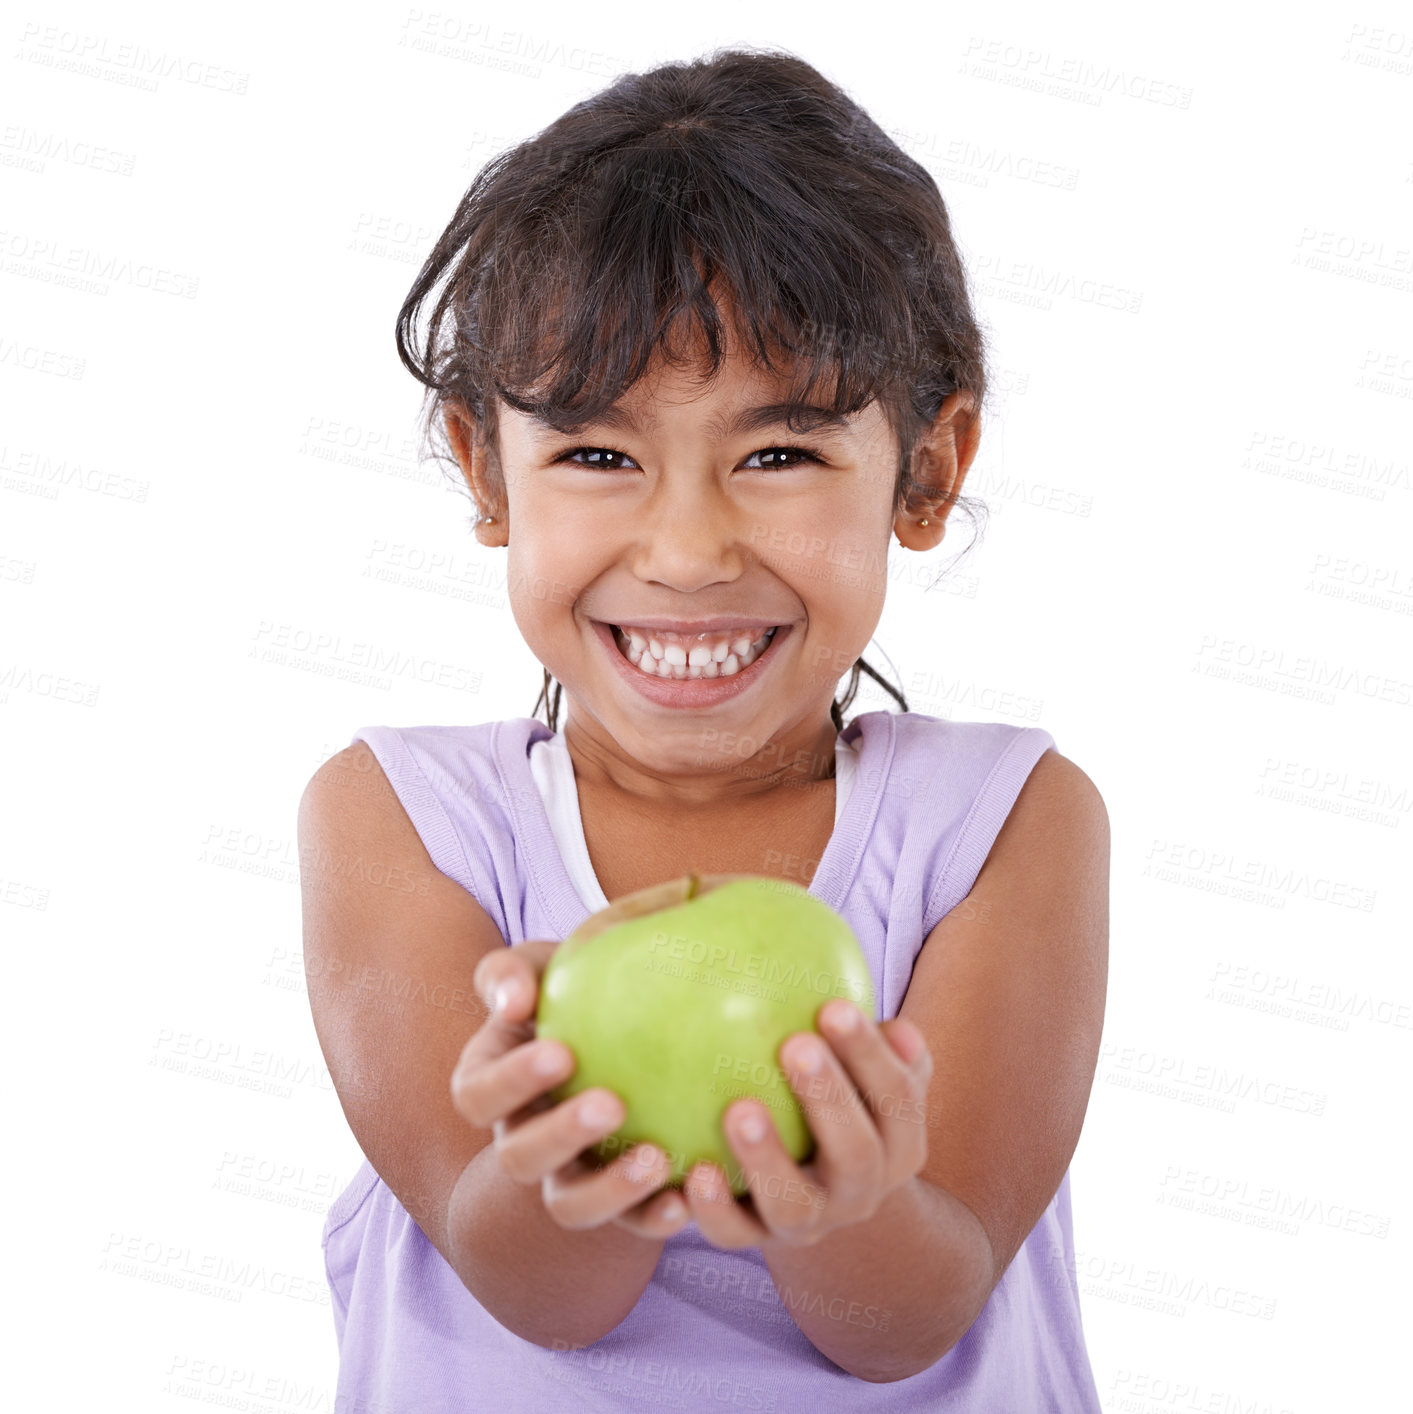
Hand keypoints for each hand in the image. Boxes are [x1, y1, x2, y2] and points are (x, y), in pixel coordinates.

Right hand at [450, 939, 690, 1240]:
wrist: (628, 1027)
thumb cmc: (572, 986)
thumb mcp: (538, 966)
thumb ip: (512, 972)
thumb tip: (515, 1000)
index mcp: (491, 1084)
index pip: (478, 1094)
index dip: (511, 1083)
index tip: (562, 1054)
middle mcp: (521, 1139)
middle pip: (518, 1158)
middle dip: (560, 1136)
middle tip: (612, 1104)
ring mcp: (567, 1176)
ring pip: (569, 1205)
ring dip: (609, 1189)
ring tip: (657, 1159)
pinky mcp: (618, 1203)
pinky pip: (630, 1224)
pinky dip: (654, 1217)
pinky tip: (687, 1198)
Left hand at [680, 999, 933, 1249]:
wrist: (822, 1189)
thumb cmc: (844, 1098)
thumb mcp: (873, 1075)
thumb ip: (882, 1046)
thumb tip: (898, 1025)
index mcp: (899, 1145)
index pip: (897, 1099)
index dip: (870, 1056)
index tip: (834, 1006)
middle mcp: (862, 1192)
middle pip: (856, 1154)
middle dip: (829, 1099)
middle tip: (795, 1046)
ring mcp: (812, 1221)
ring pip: (795, 1205)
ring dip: (768, 1158)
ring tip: (738, 1109)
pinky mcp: (759, 1240)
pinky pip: (736, 1233)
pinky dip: (716, 1208)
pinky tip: (695, 1171)